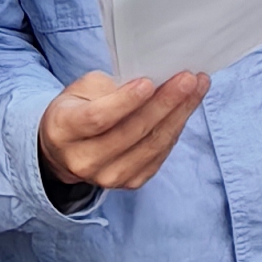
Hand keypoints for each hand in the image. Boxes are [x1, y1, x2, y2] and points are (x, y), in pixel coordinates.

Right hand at [37, 67, 209, 193]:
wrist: (67, 150)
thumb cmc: (76, 110)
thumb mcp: (81, 90)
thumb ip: (111, 87)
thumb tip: (155, 82)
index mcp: (64, 130)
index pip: (98, 119)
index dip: (125, 102)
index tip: (149, 82)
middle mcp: (83, 160)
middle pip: (131, 133)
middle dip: (164, 103)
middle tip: (187, 79)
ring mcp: (107, 176)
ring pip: (151, 146)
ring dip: (179, 114)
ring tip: (197, 87)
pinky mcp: (130, 182)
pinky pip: (159, 154)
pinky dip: (176, 128)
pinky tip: (187, 107)